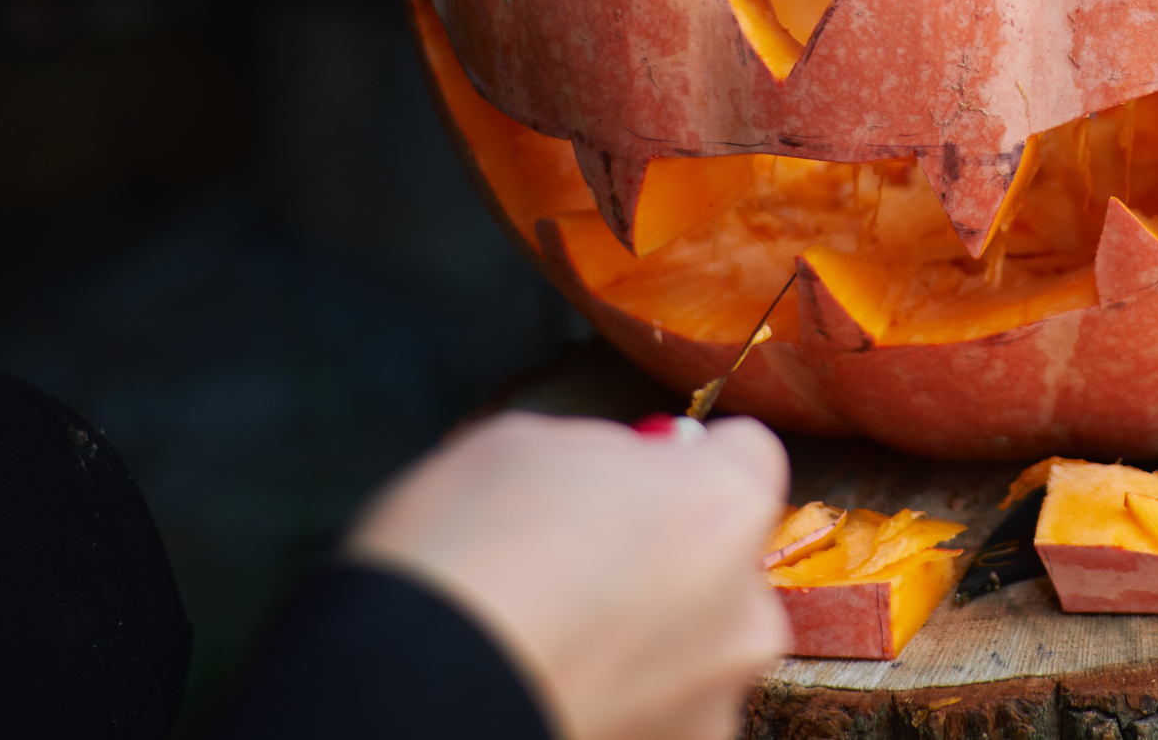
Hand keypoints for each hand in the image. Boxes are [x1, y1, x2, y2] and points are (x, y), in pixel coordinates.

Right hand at [348, 411, 789, 739]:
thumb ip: (603, 456)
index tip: (638, 475)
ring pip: (695, 648)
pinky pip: (661, 713)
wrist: (411, 695)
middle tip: (578, 566)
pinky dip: (622, 704)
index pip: (745, 454)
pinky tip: (552, 689)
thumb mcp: (525, 445)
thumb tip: (619, 473)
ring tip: (553, 642)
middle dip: (670, 557)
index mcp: (724, 506)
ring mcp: (715, 702)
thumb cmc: (461, 557)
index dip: (685, 461)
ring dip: (647, 642)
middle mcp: (746, 610)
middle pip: (725, 561)